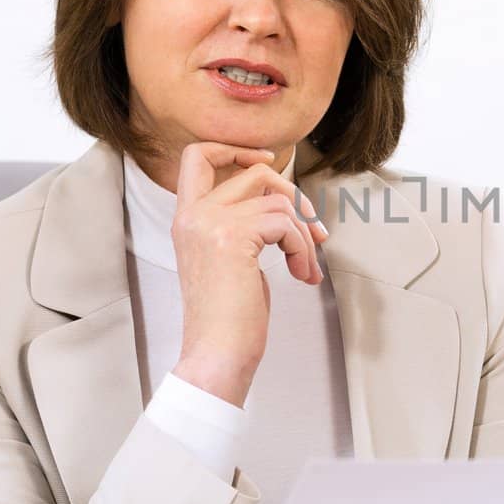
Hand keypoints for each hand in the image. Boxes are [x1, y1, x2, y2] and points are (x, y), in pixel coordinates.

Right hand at [170, 140, 327, 405]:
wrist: (216, 354)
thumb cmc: (229, 318)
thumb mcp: (231, 259)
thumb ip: (245, 225)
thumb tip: (288, 204)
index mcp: (187, 219)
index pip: (197, 156)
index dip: (235, 149)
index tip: (267, 160)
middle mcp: (193, 215)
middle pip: (255, 172)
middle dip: (295, 197)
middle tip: (315, 231)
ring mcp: (210, 223)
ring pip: (278, 201)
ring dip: (304, 235)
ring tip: (306, 267)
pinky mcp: (232, 237)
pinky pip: (286, 223)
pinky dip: (303, 249)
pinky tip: (301, 275)